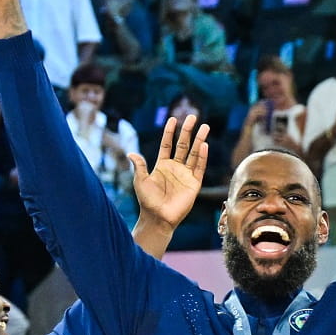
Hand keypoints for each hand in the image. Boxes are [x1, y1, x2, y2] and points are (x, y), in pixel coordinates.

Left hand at [128, 114, 209, 231]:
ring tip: (205, 127)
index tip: (173, 119)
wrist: (158, 218)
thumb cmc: (147, 201)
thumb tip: (130, 153)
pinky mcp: (194, 184)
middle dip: (188, 131)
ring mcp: (186, 175)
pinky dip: (202, 157)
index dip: (170, 132)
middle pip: (183, 145)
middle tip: (193, 116)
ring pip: (194, 154)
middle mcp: (176, 167)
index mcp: (162, 165)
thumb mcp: (140, 181)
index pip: (167, 144)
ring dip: (199, 140)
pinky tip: (204, 145)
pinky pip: (199, 167)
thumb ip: (139, 166)